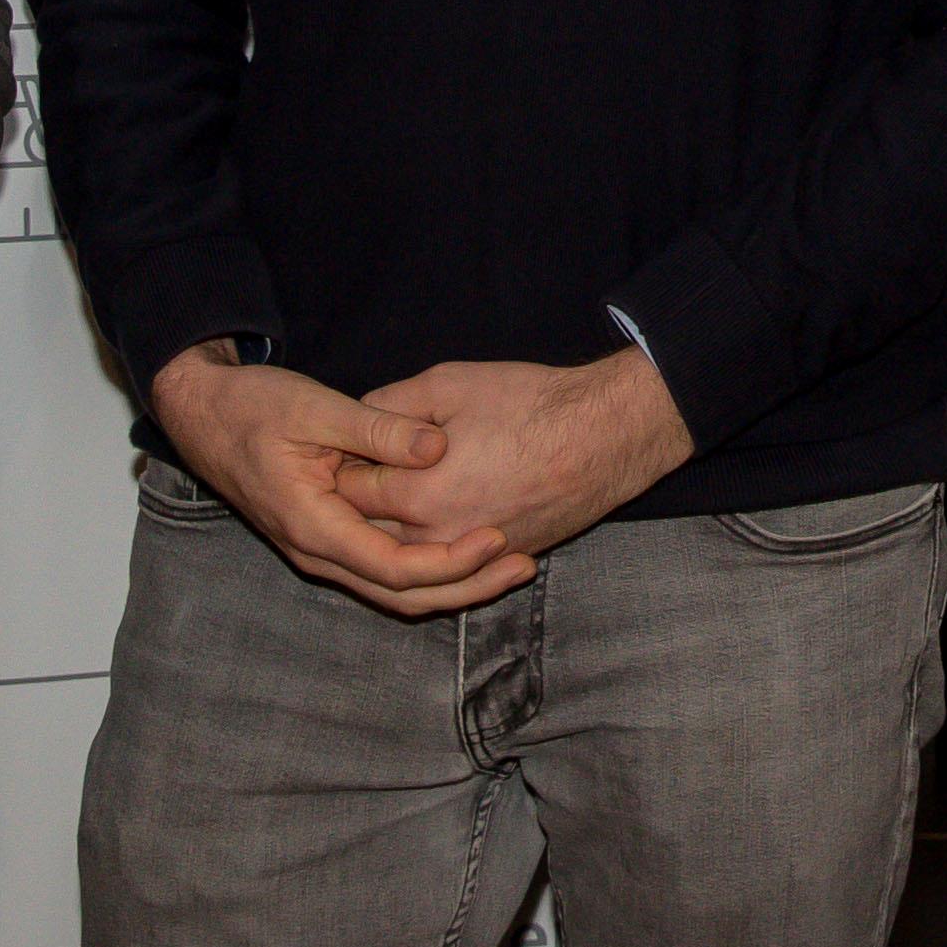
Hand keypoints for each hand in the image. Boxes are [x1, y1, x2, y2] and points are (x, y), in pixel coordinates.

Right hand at [147, 343, 532, 617]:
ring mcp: (322, 551)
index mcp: (312, 525)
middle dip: (467, 587)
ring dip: (453, 584)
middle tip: (523, 564)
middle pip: (402, 595)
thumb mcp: (315, 408)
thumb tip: (436, 448)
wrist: (203, 415)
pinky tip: (469, 551)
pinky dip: (430, 569)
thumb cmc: (253, 406)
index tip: (498, 537)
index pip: (394, 568)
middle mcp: (317, 551)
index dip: (451, 561)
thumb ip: (376, 430)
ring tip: (511, 564)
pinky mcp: (330, 539)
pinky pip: (385, 571)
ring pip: (395, 590)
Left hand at [333, 349, 693, 571]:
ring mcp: (473, 555)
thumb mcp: (448, 384)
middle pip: (372, 533)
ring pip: (412, 556)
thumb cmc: (530, 403)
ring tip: (398, 494)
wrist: (607, 435)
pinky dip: (438, 544)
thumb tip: (355, 418)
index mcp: (416, 497)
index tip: (339, 447)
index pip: (349, 494)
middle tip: (362, 469)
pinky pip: (456, 562)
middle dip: (360, 504)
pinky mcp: (505, 557)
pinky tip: (437, 514)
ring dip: (395, 529)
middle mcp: (439, 539)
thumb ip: (389, 406)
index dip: (339, 466)